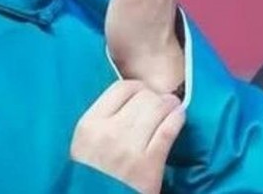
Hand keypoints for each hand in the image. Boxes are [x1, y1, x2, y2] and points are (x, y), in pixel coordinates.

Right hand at [70, 80, 185, 193]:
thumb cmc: (91, 173)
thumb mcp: (83, 142)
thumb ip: (101, 120)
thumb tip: (131, 101)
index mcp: (90, 123)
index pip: (121, 88)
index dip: (137, 88)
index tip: (144, 93)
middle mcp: (110, 131)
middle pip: (142, 97)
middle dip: (155, 97)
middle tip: (162, 101)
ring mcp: (130, 148)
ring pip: (157, 110)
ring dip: (168, 105)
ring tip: (173, 106)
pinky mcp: (149, 165)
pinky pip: (167, 131)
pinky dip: (177, 119)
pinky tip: (179, 116)